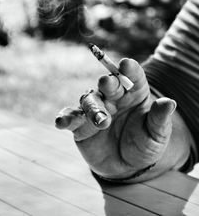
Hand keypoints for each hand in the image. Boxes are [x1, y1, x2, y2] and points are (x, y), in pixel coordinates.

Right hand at [55, 58, 179, 181]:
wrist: (128, 166)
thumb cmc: (145, 144)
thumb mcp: (157, 134)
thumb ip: (160, 119)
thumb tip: (170, 103)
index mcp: (134, 93)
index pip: (132, 76)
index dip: (129, 69)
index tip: (126, 64)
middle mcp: (113, 97)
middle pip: (108, 84)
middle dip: (107, 82)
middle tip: (107, 83)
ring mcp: (96, 109)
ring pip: (89, 100)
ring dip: (93, 108)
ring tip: (102, 121)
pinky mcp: (80, 125)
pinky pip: (71, 118)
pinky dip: (65, 118)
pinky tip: (61, 122)